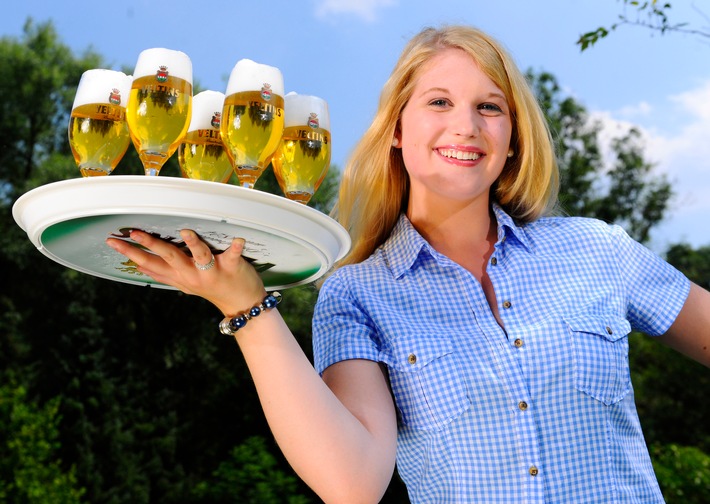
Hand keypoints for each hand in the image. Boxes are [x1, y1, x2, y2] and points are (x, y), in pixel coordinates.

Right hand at [106, 229, 265, 315]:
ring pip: (199, 256)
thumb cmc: (213, 288)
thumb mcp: (183, 283)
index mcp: (179, 276)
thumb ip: (165, 273)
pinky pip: (233, 256)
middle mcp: (192, 275)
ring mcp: (212, 272)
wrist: (241, 304)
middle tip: (134, 233)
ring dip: (193, 244)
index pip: (150, 265)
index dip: (131, 253)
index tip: (112, 241)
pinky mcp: (232, 268)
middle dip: (151, 245)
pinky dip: (236, 247)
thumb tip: (141, 265)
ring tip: (185, 232)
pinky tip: (238, 239)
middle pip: (168, 258)